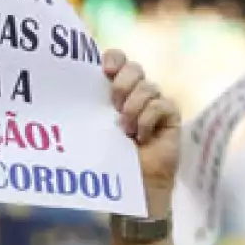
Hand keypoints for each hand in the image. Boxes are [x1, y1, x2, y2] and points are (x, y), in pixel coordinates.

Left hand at [102, 50, 178, 211]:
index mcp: (114, 91)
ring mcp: (154, 104)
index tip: (104, 70)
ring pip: (148, 86)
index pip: (117, 60)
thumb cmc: (106, 158)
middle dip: (123, 82)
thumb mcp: (93, 127)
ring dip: (133, 107)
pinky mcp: (170, 117)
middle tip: (113, 104)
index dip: (114, 58)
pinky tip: (141, 137)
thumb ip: (89, 105)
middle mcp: (135, 93)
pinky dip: (148, 119)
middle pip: (134, 68)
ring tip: (125, 130)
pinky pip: (162, 104)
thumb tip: (73, 84)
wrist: (130, 186)